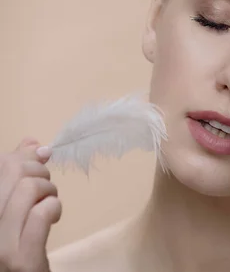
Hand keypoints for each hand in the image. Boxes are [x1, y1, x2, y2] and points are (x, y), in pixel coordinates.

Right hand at [0, 138, 61, 271]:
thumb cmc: (18, 243)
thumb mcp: (13, 206)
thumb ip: (18, 175)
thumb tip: (33, 143)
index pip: (1, 163)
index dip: (22, 158)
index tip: (36, 164)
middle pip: (15, 170)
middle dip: (40, 173)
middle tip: (45, 193)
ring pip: (29, 187)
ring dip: (49, 192)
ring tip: (48, 207)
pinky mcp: (19, 257)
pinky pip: (41, 213)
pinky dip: (53, 208)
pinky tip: (53, 218)